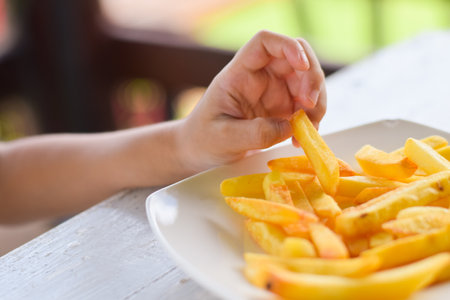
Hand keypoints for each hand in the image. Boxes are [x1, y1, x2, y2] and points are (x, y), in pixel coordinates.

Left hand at [178, 30, 326, 171]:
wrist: (201, 151)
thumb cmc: (204, 138)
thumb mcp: (224, 138)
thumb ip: (256, 133)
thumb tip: (289, 127)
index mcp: (239, 74)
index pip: (265, 43)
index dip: (287, 46)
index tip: (302, 66)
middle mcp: (259, 78)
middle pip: (296, 59)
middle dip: (311, 79)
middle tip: (310, 107)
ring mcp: (273, 93)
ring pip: (307, 82)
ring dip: (317, 102)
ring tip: (308, 130)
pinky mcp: (282, 110)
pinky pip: (306, 107)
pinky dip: (312, 120)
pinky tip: (300, 139)